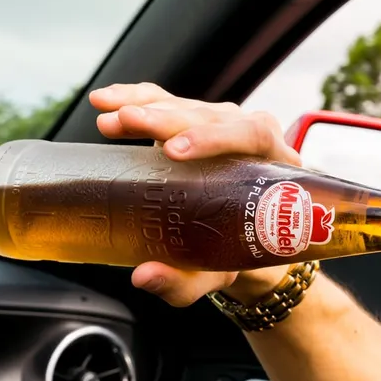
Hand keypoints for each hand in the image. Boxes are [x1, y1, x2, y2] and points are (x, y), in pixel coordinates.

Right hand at [89, 82, 299, 307]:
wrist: (242, 242)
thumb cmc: (237, 257)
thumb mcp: (216, 274)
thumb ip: (184, 281)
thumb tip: (143, 277)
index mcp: (274, 168)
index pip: (253, 136)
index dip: (215, 139)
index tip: (175, 151)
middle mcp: (253, 139)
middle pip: (215, 116)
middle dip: (169, 120)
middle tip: (130, 123)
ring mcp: (224, 126)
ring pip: (189, 105)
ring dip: (147, 108)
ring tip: (110, 119)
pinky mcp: (195, 123)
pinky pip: (167, 101)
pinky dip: (136, 98)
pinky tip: (106, 101)